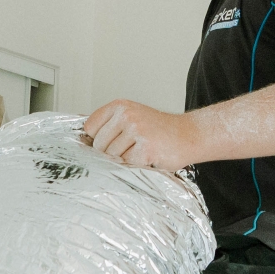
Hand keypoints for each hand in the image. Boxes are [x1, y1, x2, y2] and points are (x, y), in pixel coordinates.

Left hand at [81, 99, 200, 170]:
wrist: (190, 134)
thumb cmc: (160, 130)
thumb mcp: (133, 117)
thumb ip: (110, 125)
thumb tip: (84, 142)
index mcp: (120, 106)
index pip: (90, 127)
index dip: (98, 139)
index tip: (111, 142)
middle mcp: (127, 115)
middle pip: (99, 145)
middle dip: (112, 153)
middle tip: (133, 148)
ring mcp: (137, 130)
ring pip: (112, 157)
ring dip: (126, 160)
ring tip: (142, 151)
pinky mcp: (146, 148)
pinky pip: (128, 165)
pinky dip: (137, 167)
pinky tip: (149, 157)